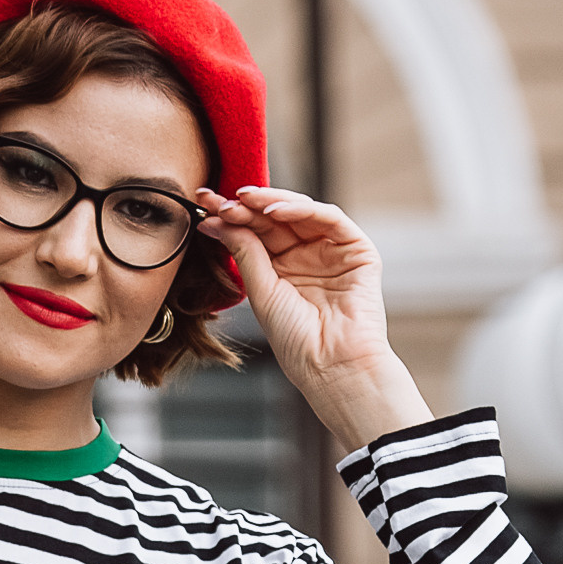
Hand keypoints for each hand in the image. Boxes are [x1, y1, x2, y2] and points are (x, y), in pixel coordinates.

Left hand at [198, 187, 431, 450]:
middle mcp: (307, 256)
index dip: (231, 217)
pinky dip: (302, 209)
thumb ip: (245, 252)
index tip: (204, 205)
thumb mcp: (261, 292)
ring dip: (271, 202)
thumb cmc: (297, 341)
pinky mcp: (358, 251)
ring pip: (301, 212)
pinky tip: (274, 212)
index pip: (256, 232)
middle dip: (246, 206)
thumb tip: (218, 220)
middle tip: (218, 198)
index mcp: (282, 269)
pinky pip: (330, 219)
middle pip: (275, 219)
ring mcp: (332, 252)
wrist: (332, 365)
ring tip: (243, 200)